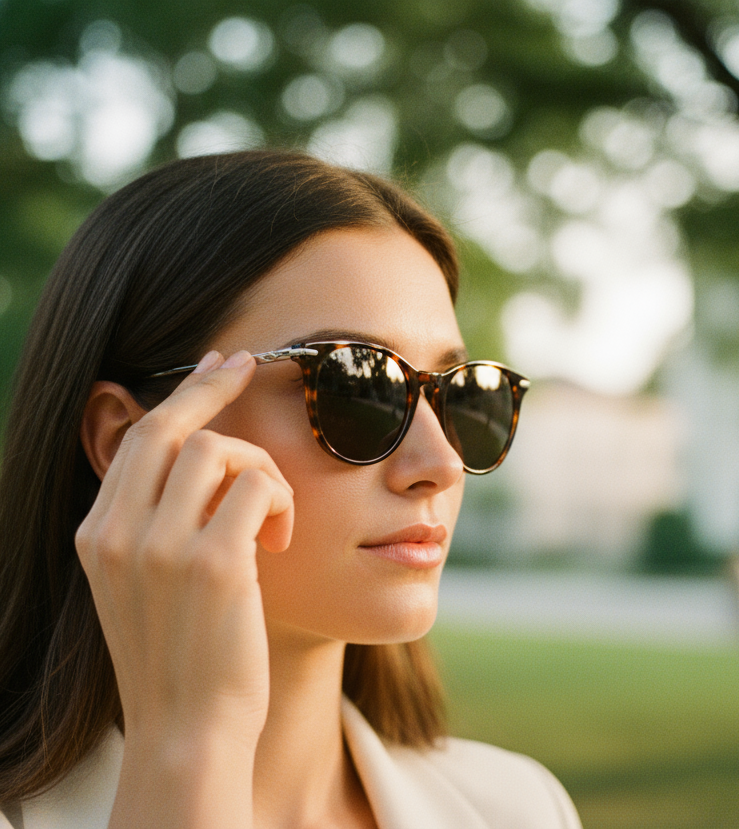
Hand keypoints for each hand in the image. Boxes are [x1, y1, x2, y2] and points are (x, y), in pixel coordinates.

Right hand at [75, 350, 293, 827]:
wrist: (186, 731)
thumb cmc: (182, 656)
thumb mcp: (144, 584)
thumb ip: (156, 523)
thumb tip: (196, 460)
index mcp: (98, 535)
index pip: (139, 438)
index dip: (183, 394)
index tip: (217, 365)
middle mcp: (117, 533)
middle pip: (172, 427)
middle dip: (216, 387)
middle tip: (252, 367)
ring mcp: (160, 546)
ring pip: (222, 450)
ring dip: (263, 472)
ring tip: (272, 521)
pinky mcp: (211, 563)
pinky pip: (259, 485)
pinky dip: (282, 501)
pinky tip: (281, 539)